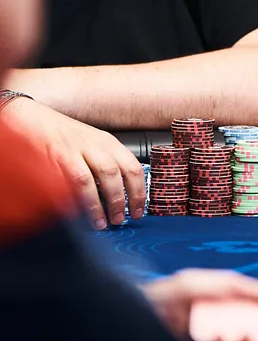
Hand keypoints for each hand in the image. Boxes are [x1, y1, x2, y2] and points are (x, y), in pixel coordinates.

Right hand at [0, 97, 144, 227]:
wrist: (36, 118)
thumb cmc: (67, 134)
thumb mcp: (94, 143)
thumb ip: (107, 163)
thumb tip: (119, 195)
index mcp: (109, 142)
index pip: (133, 167)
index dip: (138, 191)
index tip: (139, 210)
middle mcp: (95, 145)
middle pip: (115, 173)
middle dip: (120, 201)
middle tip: (120, 219)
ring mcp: (74, 150)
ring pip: (90, 180)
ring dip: (97, 205)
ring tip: (101, 222)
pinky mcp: (55, 157)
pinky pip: (66, 181)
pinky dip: (73, 198)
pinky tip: (76, 213)